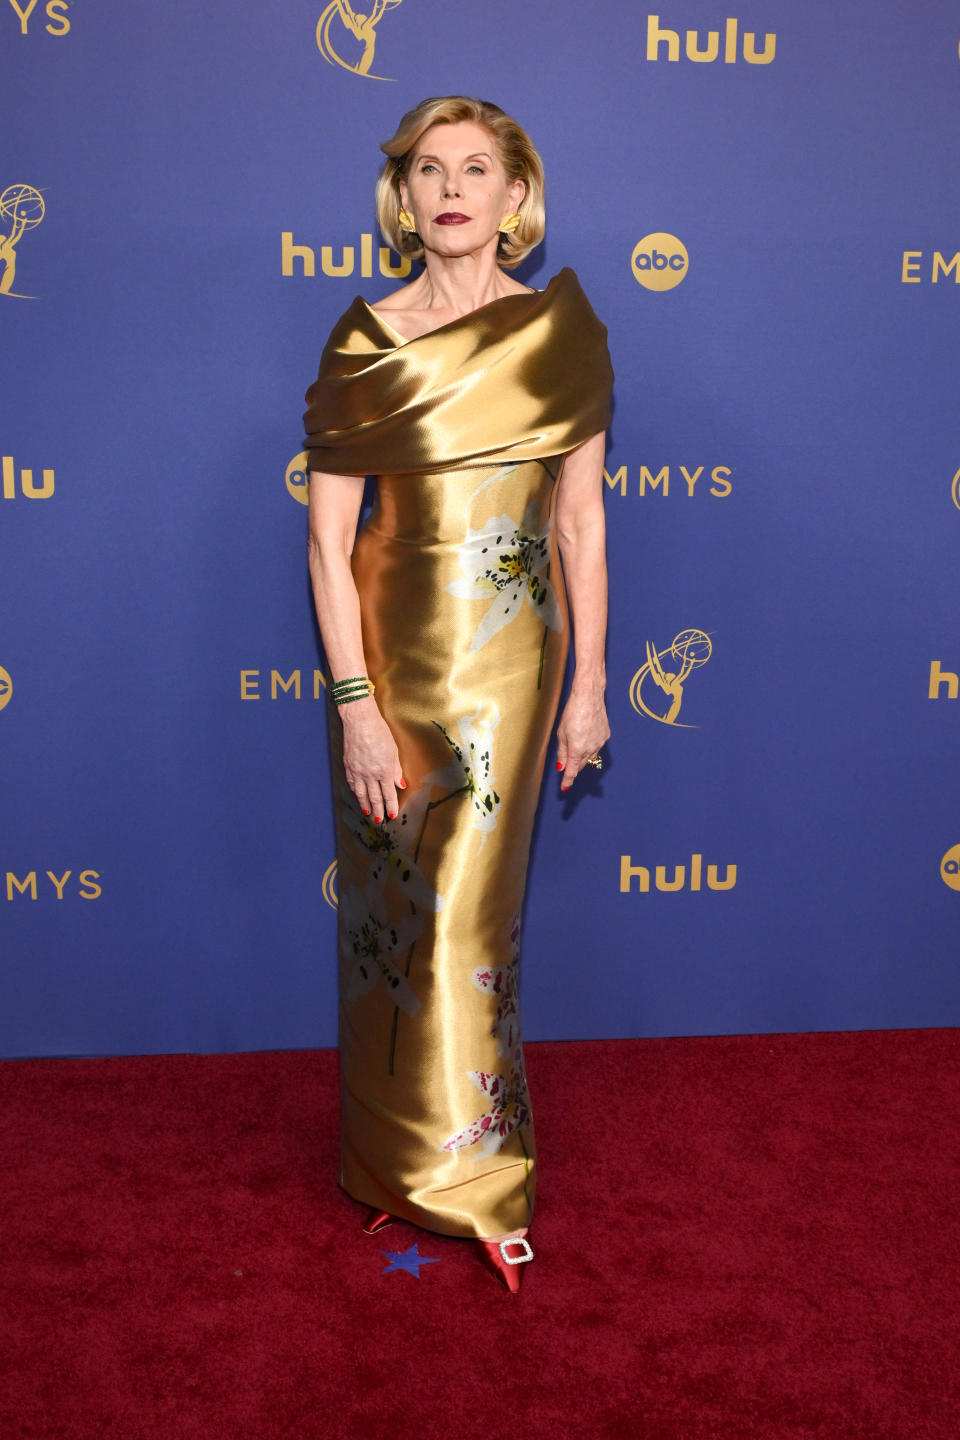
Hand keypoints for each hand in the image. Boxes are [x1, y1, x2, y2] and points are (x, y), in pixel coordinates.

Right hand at [339, 696, 404, 821]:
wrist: (360, 721)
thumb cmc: (379, 732)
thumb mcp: (393, 751)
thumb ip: (396, 770)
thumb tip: (400, 784)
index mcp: (384, 771)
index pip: (388, 794)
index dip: (391, 806)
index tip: (392, 814)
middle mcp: (370, 774)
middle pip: (374, 797)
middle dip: (378, 810)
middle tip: (380, 821)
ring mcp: (357, 771)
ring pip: (361, 794)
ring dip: (365, 805)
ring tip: (369, 813)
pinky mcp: (348, 766)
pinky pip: (352, 783)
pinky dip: (355, 792)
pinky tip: (358, 796)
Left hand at [556, 688, 608, 792]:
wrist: (589, 697)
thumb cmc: (572, 712)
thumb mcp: (561, 733)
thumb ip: (562, 752)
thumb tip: (561, 767)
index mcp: (577, 749)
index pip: (572, 771)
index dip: (567, 780)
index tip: (564, 788)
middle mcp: (590, 749)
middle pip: (580, 764)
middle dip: (573, 766)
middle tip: (566, 764)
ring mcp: (600, 743)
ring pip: (589, 756)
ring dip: (581, 756)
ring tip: (576, 741)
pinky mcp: (605, 736)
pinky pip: (596, 747)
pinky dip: (590, 745)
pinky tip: (586, 734)